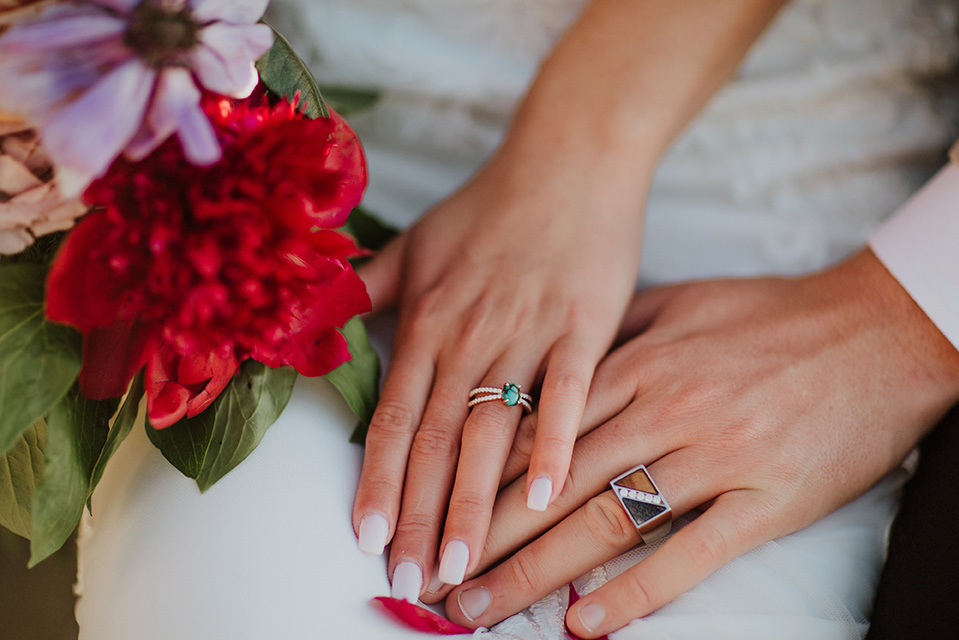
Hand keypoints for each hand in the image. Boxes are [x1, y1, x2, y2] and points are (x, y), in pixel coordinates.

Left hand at [351, 144, 646, 595]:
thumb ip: (365, 289)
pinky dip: (555, 444)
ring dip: (477, 503)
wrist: (567, 159)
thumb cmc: (490, 206)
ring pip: (492, 431)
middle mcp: (469, 336)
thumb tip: (316, 321)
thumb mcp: (415, 242)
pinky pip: (567, 394)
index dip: (379, 482)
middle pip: (436, 441)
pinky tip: (546, 496)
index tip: (367, 539)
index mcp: (428, 321)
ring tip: (466, 565)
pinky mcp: (583, 328)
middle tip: (413, 579)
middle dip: (421, 516)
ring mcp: (527, 333)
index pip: (394, 418)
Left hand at [429, 249, 958, 635]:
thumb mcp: (682, 302)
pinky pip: (690, 555)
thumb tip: (556, 357)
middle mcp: (665, 408)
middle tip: (434, 577)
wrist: (876, 330)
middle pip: (554, 483)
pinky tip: (586, 623)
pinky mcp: (765, 499)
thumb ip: (614, 330)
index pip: (539, 429)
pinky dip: (635, 593)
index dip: (478, 475)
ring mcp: (714, 455)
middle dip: (486, 534)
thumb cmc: (774, 315)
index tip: (436, 508)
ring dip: (535, 572)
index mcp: (637, 362)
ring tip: (481, 607)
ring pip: (605, 520)